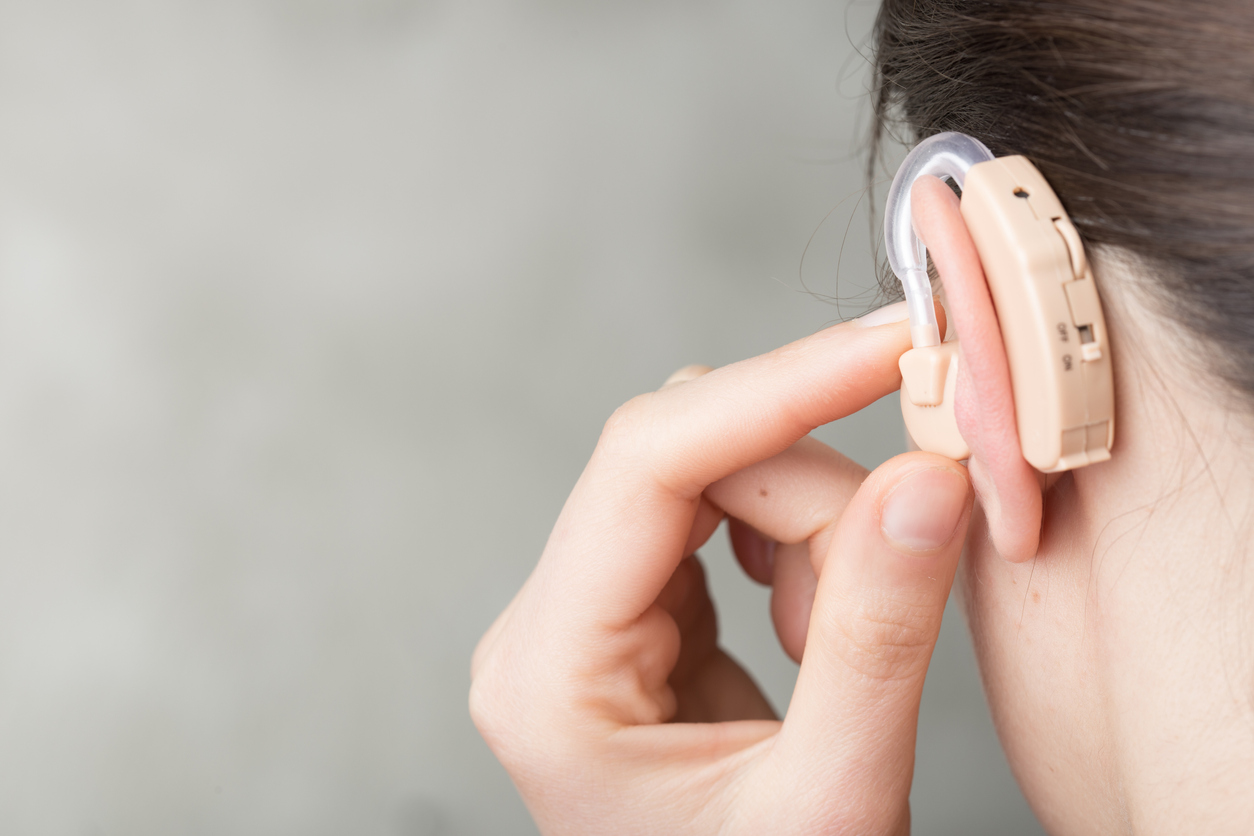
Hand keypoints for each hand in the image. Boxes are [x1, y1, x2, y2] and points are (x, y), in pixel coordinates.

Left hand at [470, 315, 973, 834]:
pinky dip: (796, 547)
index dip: (777, 387)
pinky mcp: (632, 613)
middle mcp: (543, 630)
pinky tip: (812, 630)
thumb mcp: (831, 797)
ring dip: (811, 529)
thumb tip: (925, 478)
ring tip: (839, 645)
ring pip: (711, 477)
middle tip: (904, 566)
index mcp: (548, 675)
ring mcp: (583, 617)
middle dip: (815, 495)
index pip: (647, 463)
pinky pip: (720, 518)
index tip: (891, 346)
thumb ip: (878, 635)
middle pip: (685, 460)